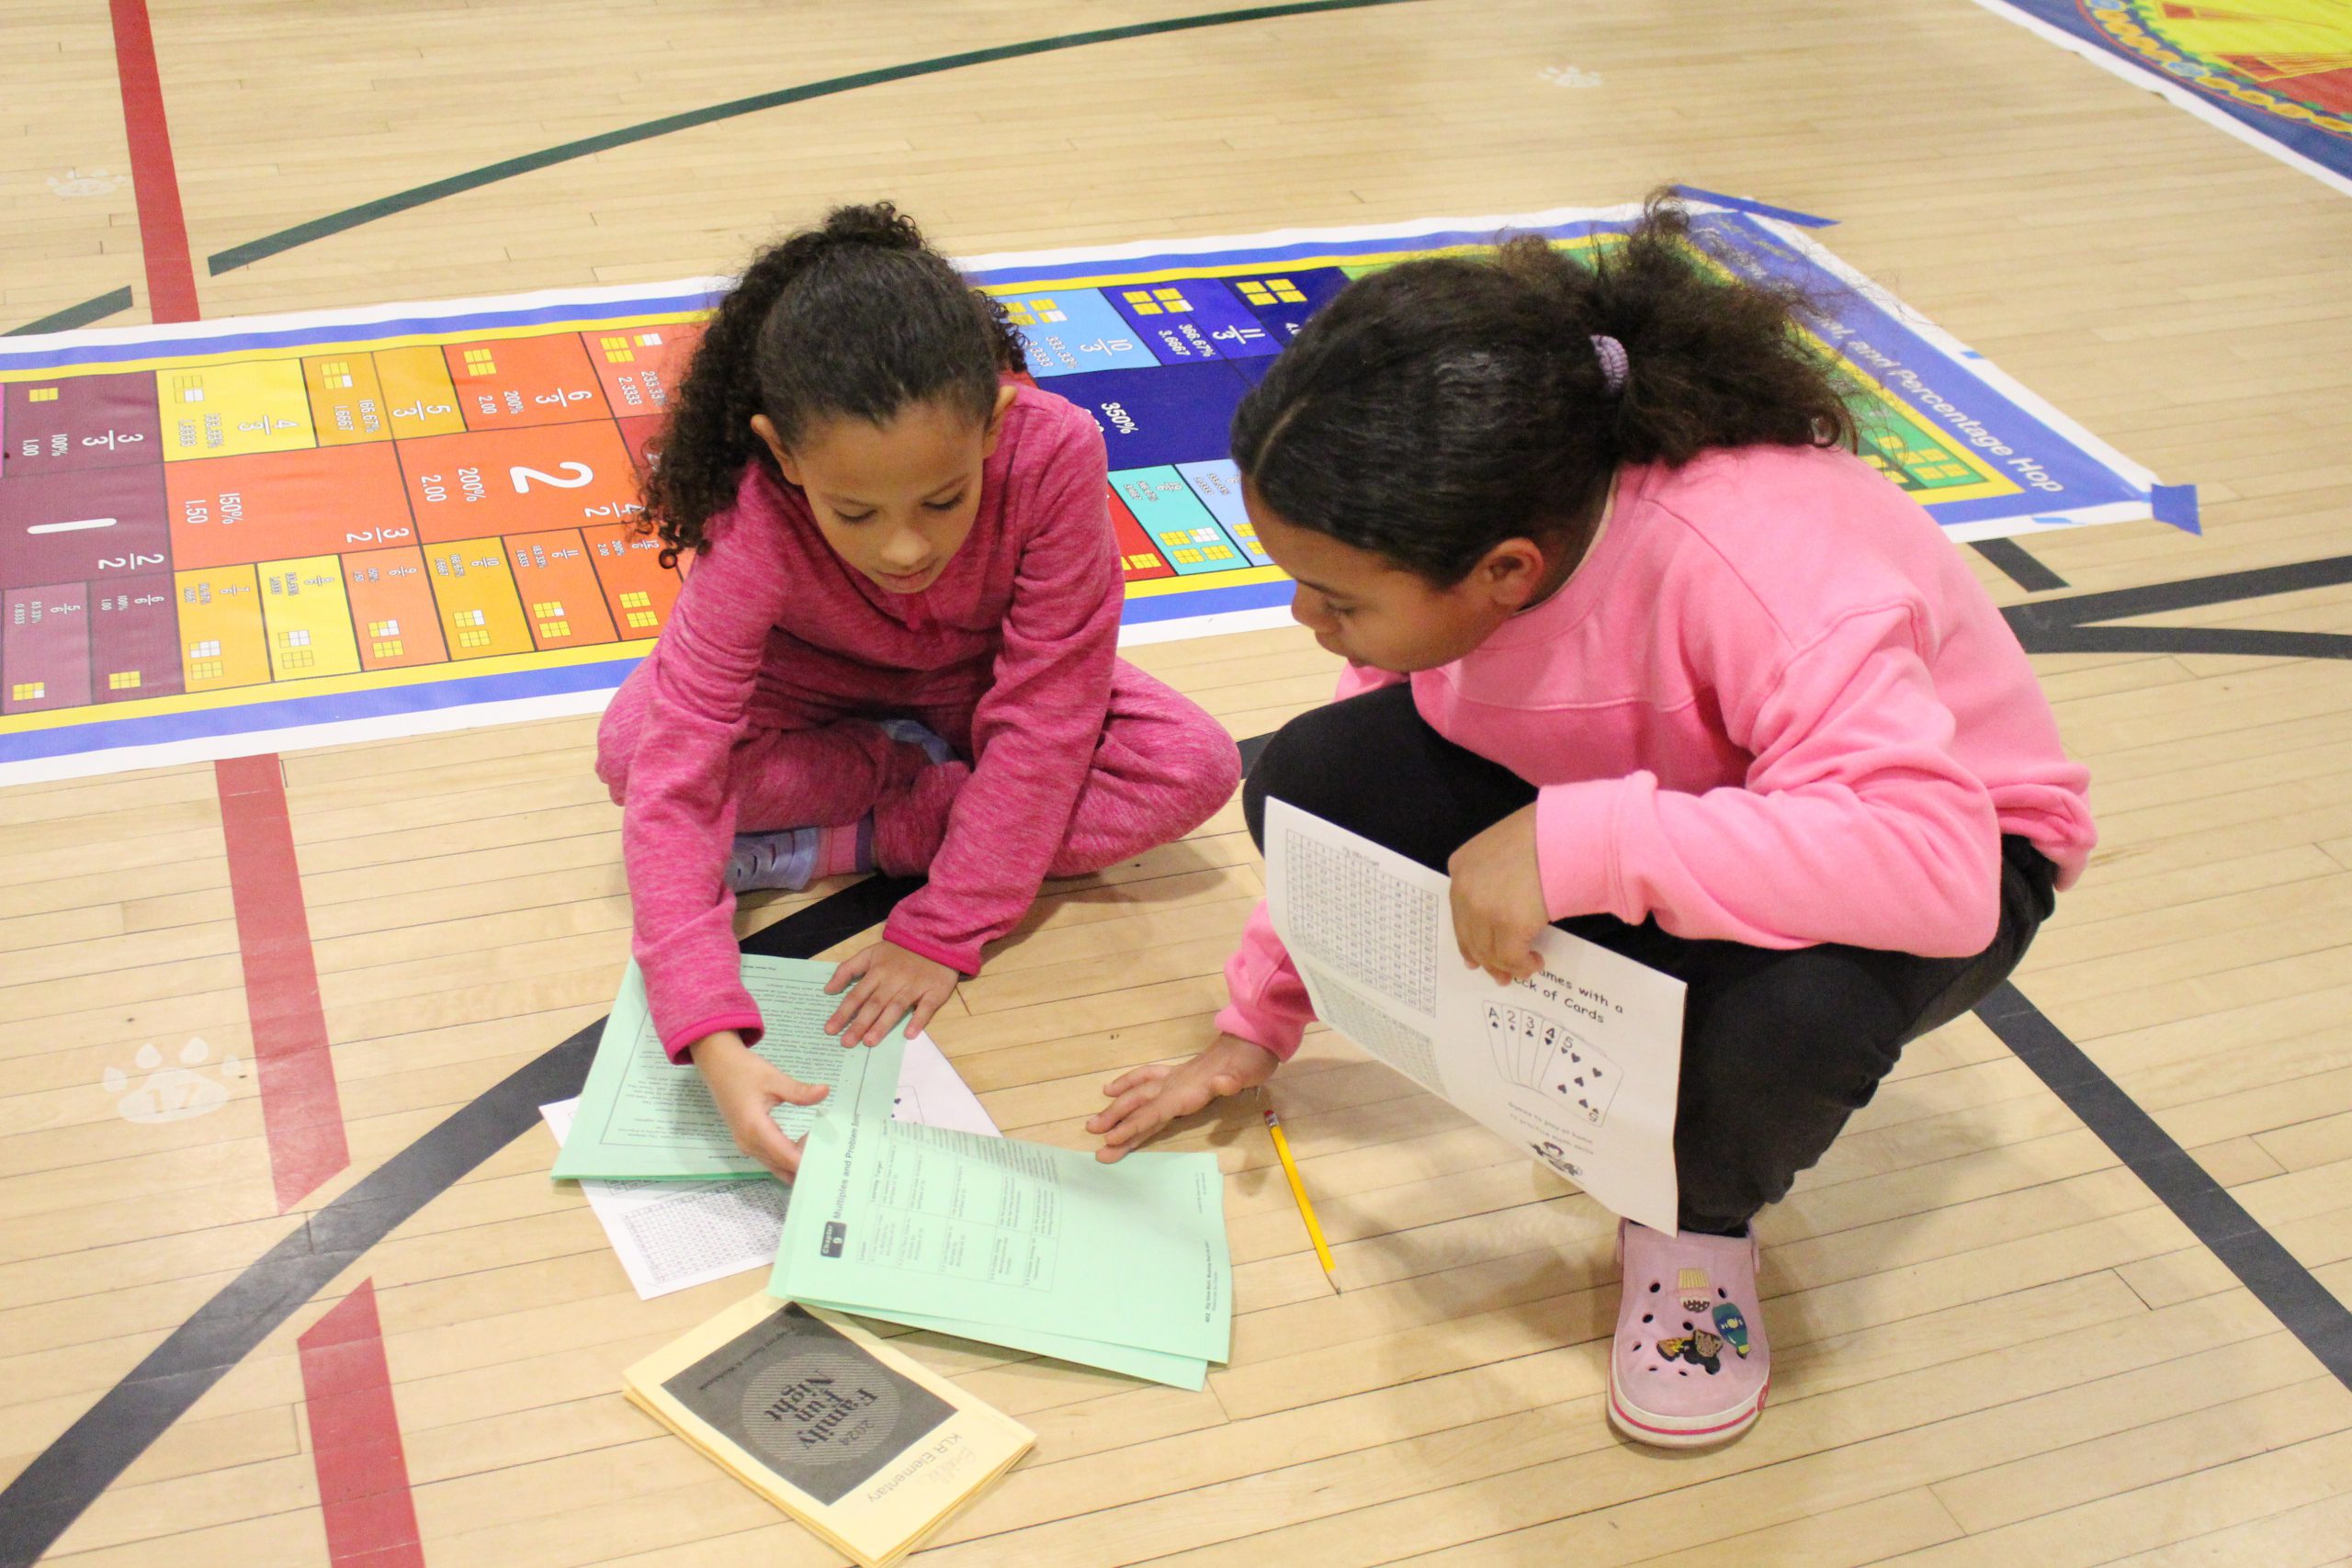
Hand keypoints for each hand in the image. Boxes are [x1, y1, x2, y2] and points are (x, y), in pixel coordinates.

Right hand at [689, 1030, 828, 1180]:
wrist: (717, 1065)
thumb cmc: (743, 1070)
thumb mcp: (774, 1078)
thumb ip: (799, 1091)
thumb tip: (825, 1091)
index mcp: (755, 1129)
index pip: (787, 1157)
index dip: (808, 1160)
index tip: (831, 1155)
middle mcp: (749, 1144)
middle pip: (782, 1167)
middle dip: (806, 1165)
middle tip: (834, 1156)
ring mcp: (746, 1145)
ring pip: (776, 1166)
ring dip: (797, 1163)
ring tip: (823, 1153)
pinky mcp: (747, 1141)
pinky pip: (770, 1158)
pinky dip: (787, 1158)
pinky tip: (806, 1147)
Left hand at [823, 940, 958, 1046]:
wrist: (935, 940)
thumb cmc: (899, 951)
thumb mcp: (870, 953)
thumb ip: (847, 969)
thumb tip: (828, 990)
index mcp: (877, 971)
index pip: (856, 995)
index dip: (843, 1012)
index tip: (830, 1029)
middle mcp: (894, 980)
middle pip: (874, 1004)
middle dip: (859, 1024)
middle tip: (847, 1043)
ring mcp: (914, 986)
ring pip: (896, 1007)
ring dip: (883, 1025)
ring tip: (869, 1042)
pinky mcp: (935, 991)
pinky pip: (926, 1007)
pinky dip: (918, 1020)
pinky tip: (909, 1034)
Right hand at [1088, 1033, 1279, 1161]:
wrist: (1253, 1038)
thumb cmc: (1250, 1061)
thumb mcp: (1248, 1073)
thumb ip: (1232, 1081)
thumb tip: (1220, 1084)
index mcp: (1189, 1090)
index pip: (1154, 1112)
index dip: (1132, 1126)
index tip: (1111, 1140)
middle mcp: (1175, 1084)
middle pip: (1139, 1103)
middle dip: (1115, 1119)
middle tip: (1092, 1132)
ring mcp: (1174, 1078)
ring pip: (1138, 1093)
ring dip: (1115, 1107)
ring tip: (1093, 1122)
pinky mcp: (1178, 1075)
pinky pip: (1145, 1078)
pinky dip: (1127, 1083)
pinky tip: (1113, 1089)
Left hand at [1449, 804, 1548, 983]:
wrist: (1566, 831)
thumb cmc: (1543, 833)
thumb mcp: (1503, 846)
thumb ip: (1492, 874)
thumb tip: (1502, 907)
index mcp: (1461, 866)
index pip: (1459, 912)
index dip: (1469, 938)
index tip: (1474, 957)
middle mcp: (1464, 889)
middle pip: (1470, 936)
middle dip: (1485, 960)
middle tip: (1500, 975)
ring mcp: (1484, 909)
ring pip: (1489, 951)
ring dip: (1507, 965)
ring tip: (1526, 967)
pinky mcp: (1509, 925)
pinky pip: (1511, 957)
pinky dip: (1523, 966)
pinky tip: (1535, 961)